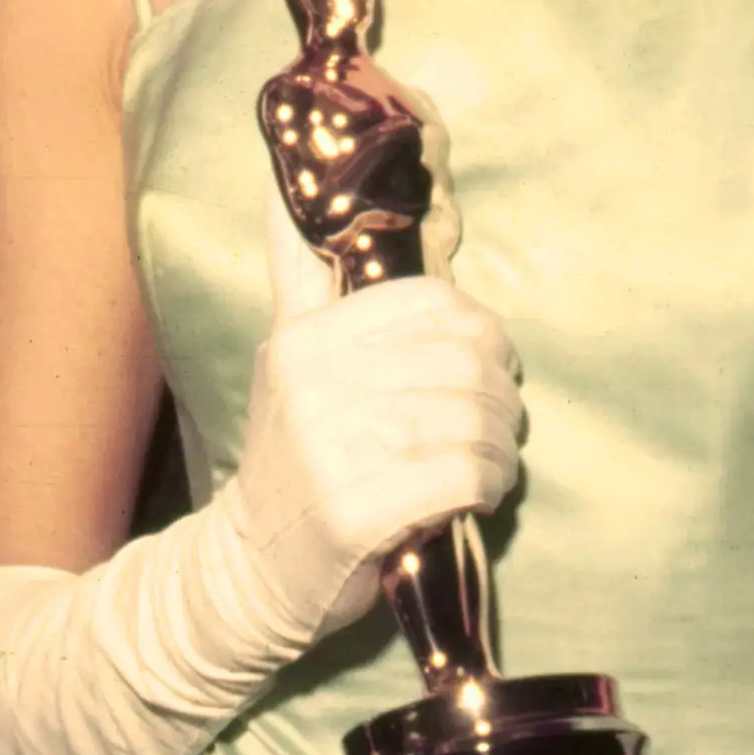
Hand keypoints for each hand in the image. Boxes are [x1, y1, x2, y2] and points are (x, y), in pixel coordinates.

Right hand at [227, 205, 521, 644]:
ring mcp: (332, 449)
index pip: (434, 303)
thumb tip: (281, 185)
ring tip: (487, 463)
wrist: (251, 569)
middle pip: (465, 361)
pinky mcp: (359, 512)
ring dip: (501, 447)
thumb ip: (298, 278)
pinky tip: (476, 495)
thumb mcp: (286, 361)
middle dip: (502, 397)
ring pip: (474, 419)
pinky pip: (465, 474)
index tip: (479, 368)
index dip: (479, 333)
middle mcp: (313, 384)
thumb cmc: (292, 460)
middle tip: (496, 425)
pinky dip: (490, 485)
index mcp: (304, 339)